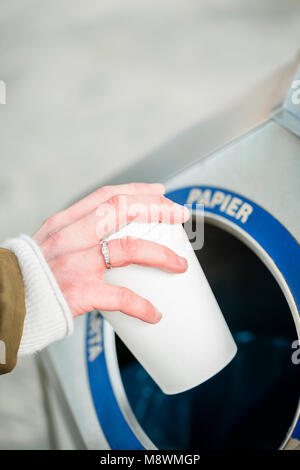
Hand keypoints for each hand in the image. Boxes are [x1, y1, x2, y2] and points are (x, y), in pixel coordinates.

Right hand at [33, 183, 189, 322]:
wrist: (6, 305)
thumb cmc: (30, 276)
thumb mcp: (49, 243)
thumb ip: (77, 235)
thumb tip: (111, 235)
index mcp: (64, 223)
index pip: (107, 195)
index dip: (138, 191)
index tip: (160, 192)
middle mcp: (70, 237)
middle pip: (122, 210)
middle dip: (157, 208)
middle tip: (180, 214)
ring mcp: (76, 264)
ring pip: (130, 248)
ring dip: (162, 254)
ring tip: (180, 264)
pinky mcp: (80, 293)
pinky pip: (121, 297)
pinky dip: (142, 305)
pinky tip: (154, 313)